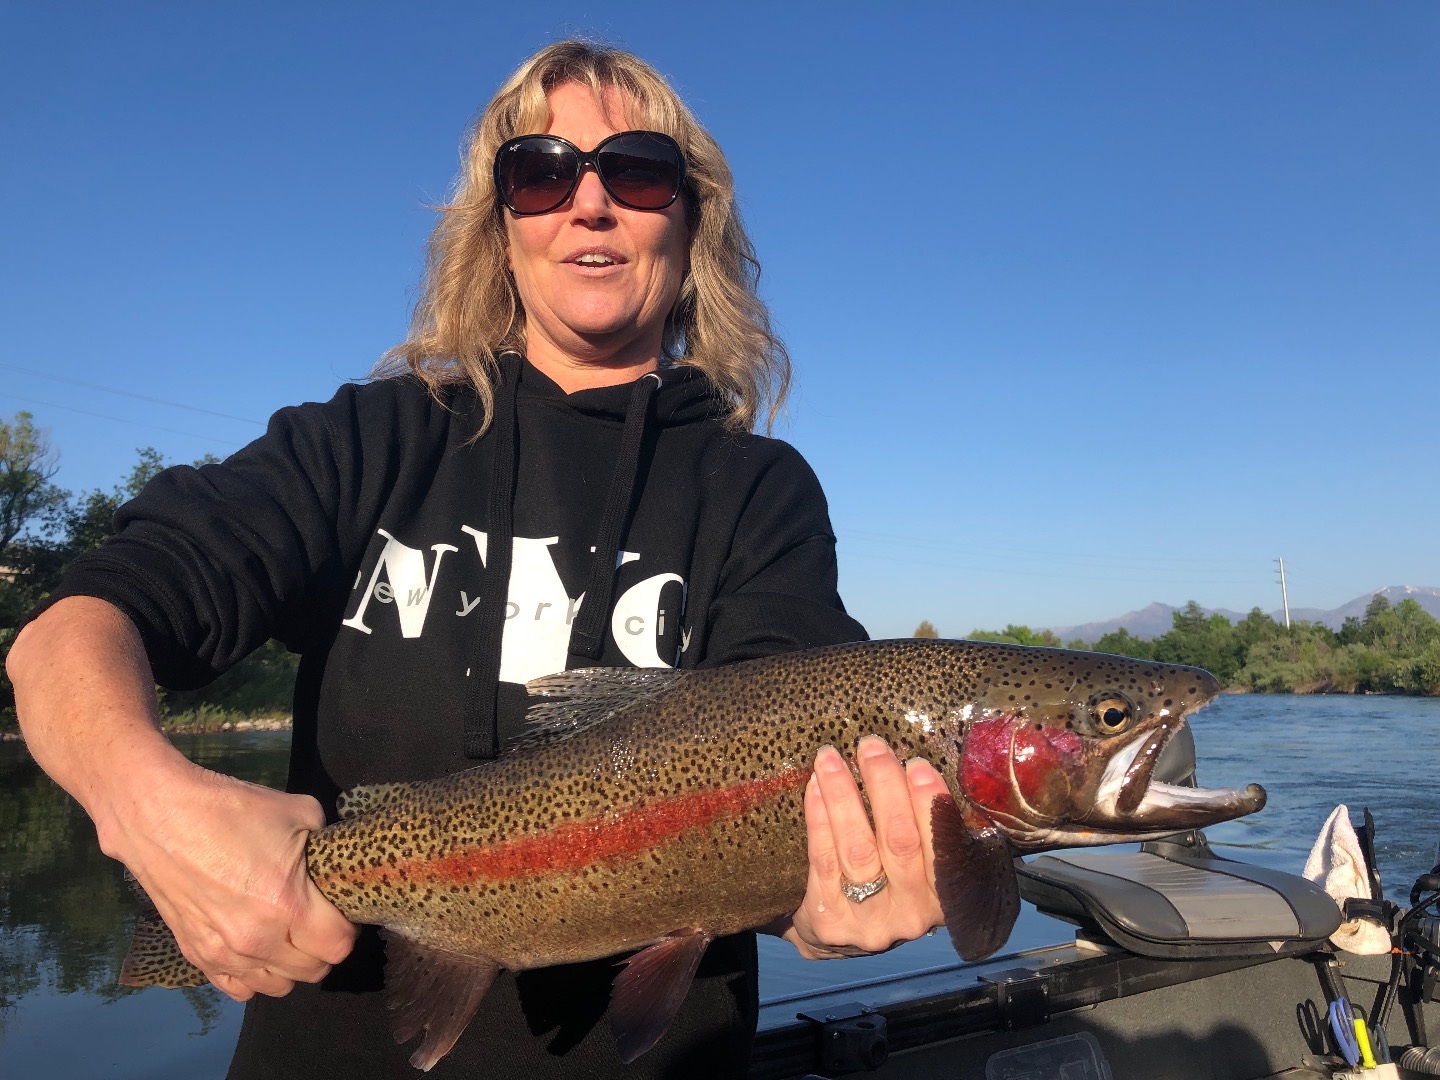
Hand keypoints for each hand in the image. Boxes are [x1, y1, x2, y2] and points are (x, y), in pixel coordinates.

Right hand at [105, 762, 356, 1000]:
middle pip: (311, 971)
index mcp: (287, 905)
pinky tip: (256, 949)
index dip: (348, 928)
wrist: (159, 817)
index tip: (342, 912)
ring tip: (288, 936)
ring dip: (290, 966)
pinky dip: (253, 976)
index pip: (338, 946)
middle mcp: (257, 940)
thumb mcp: (299, 812)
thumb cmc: (231, 809)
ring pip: (276, 987)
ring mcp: (223, 953)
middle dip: (323, 948)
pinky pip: (238, 988)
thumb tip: (334, 859)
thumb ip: (326, 842)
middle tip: (318, 921)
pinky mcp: (196, 955)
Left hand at [779, 736, 946, 958]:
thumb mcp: (919, 867)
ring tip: (830, 758)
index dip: (929, 803)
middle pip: (899, 841)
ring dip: (843, 795)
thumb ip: (924, 829)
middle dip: (884, 786)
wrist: (836, 938)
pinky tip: (815, 787)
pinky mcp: (831, 920)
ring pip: (858, 849)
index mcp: (945, 896)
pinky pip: (823, 859)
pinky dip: (819, 817)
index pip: (943, 846)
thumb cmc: (886, 883)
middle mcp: (912, 913)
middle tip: (870, 745)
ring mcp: (870, 920)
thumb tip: (911, 763)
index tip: (916, 763)